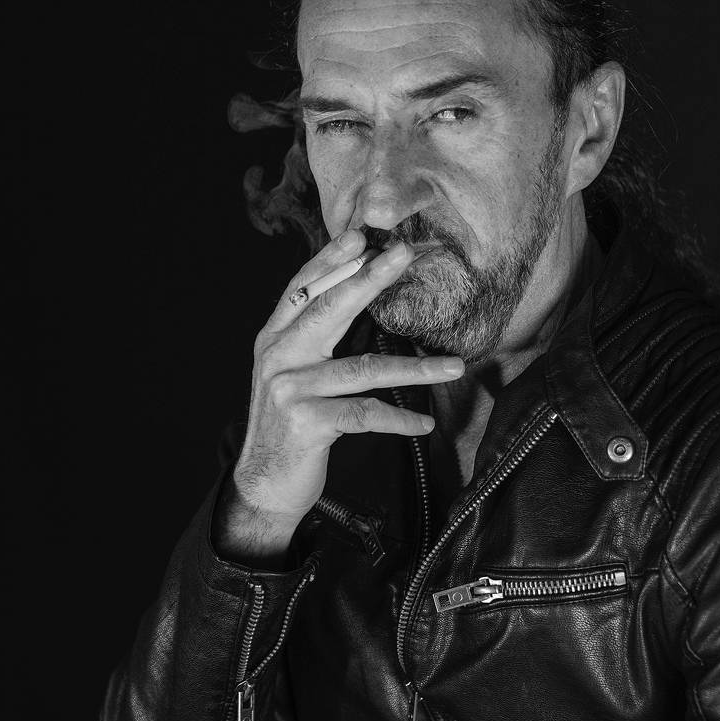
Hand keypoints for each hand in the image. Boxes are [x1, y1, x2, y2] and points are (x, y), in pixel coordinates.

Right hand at [214, 229, 463, 561]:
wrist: (264, 484)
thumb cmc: (291, 424)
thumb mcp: (295, 372)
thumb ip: (314, 336)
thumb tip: (354, 291)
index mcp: (275, 338)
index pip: (304, 288)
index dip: (332, 260)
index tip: (363, 236)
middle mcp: (278, 356)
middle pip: (329, 309)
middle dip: (369, 280)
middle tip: (403, 255)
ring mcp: (290, 389)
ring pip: (362, 368)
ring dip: (415, 368)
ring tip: (455, 367)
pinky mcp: (305, 423)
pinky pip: (363, 414)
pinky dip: (398, 419)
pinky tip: (425, 423)